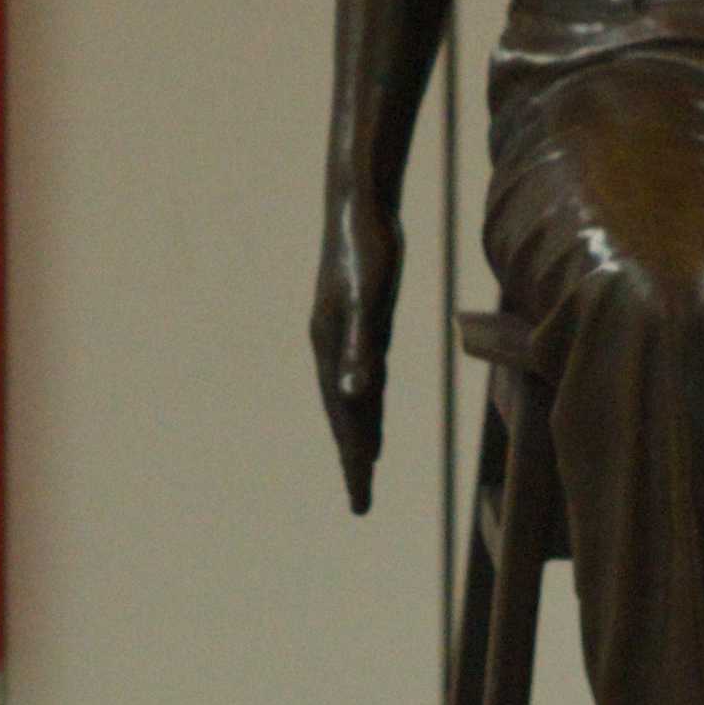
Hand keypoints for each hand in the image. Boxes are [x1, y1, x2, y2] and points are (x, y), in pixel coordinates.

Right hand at [312, 182, 401, 513]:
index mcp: (332, 348)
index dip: (353, 459)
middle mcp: (332, 346)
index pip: (344, 417)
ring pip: (352, 394)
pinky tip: (371, 402)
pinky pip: (362, 370)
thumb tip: (354, 396)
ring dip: (358, 430)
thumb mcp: (370, 300)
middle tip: (361, 502)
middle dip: (352, 458)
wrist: (361, 202)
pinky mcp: (360, 316)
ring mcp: (344, 332)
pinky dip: (367, 396)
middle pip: (344, 413)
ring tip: (365, 465)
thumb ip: (361, 349)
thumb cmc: (368, 249)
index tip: (361, 500)